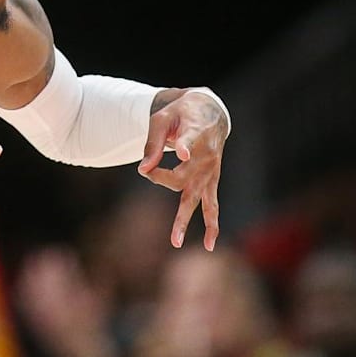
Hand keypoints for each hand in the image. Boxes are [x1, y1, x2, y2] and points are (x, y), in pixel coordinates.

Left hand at [137, 91, 228, 250]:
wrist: (210, 112)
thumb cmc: (181, 114)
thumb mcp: (163, 118)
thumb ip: (153, 143)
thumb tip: (143, 169)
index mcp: (196, 133)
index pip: (189, 141)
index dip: (184, 146)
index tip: (181, 151)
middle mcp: (206, 155)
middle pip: (182, 177)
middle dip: (161, 178)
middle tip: (146, 171)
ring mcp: (210, 171)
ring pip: (196, 198)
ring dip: (184, 219)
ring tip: (175, 242)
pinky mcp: (211, 180)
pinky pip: (212, 205)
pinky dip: (212, 224)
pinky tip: (209, 244)